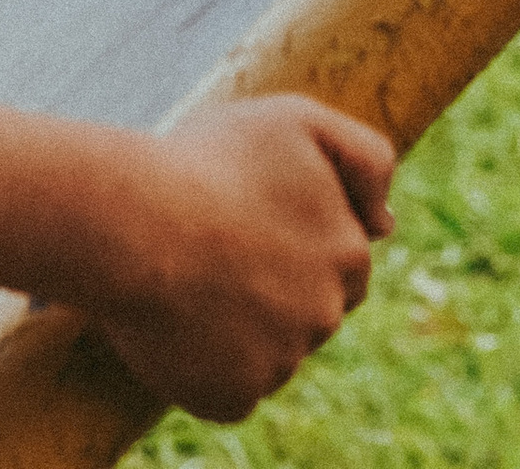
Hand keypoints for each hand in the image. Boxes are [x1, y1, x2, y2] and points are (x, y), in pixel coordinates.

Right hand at [91, 98, 393, 420]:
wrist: (132, 221)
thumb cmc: (210, 160)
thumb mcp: (299, 121)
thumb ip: (366, 158)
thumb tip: (387, 225)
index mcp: (348, 252)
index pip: (344, 260)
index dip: (300, 237)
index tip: (252, 218)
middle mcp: (326, 316)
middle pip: (313, 309)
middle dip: (279, 286)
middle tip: (222, 250)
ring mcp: (281, 362)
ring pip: (272, 350)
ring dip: (244, 325)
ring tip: (191, 279)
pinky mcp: (235, 397)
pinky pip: (231, 387)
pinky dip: (209, 365)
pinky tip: (179, 323)